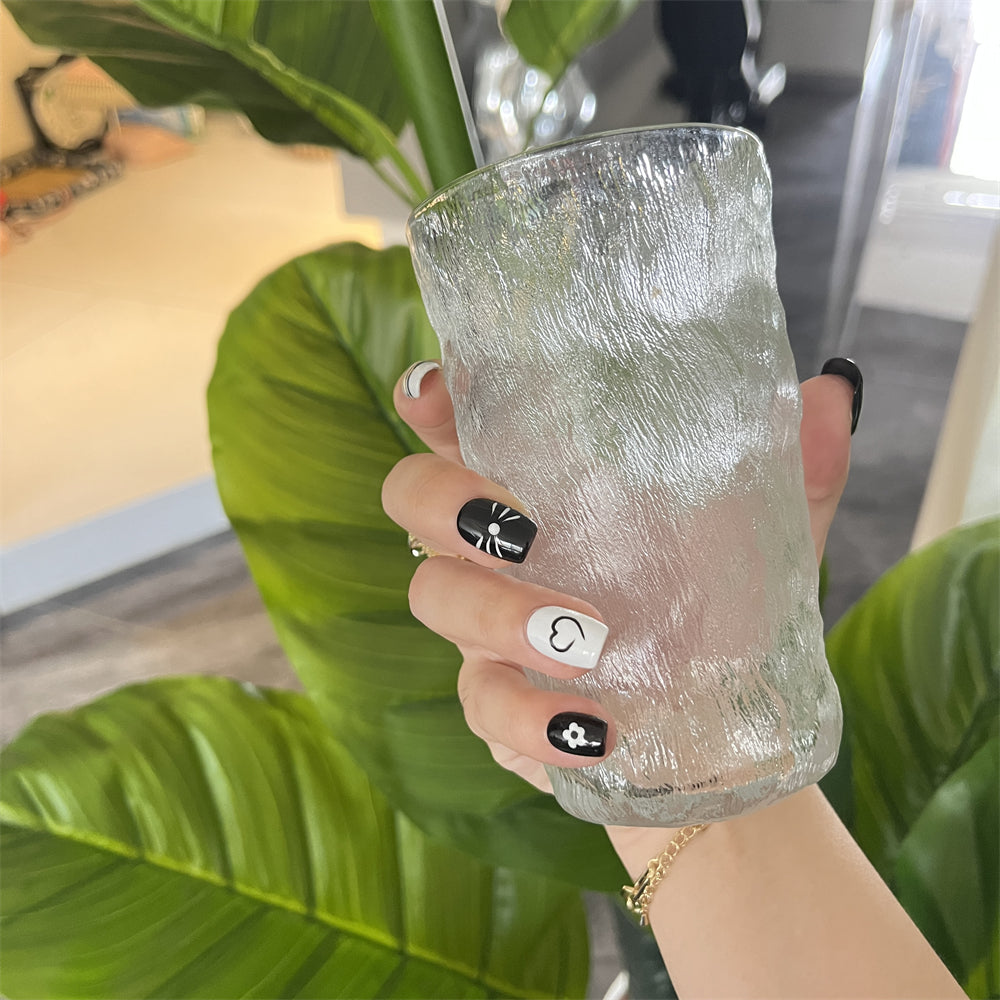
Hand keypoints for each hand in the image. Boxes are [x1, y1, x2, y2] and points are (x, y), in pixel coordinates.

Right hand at [382, 362, 857, 796]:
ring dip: (498, 615)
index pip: (461, 419)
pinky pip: (478, 700)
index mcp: (546, 484)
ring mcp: (486, 624)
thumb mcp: (765, 542)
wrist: (723, 738)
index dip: (433, 396)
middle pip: (410, 494)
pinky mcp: (497, 701)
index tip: (440, 394)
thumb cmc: (723, 616)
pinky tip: (592, 729)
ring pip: (432, 596)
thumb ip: (795, 471)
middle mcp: (500, 545)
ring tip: (590, 642)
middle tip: (523, 531)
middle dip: (446, 500)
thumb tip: (836, 390)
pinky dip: (529, 716)